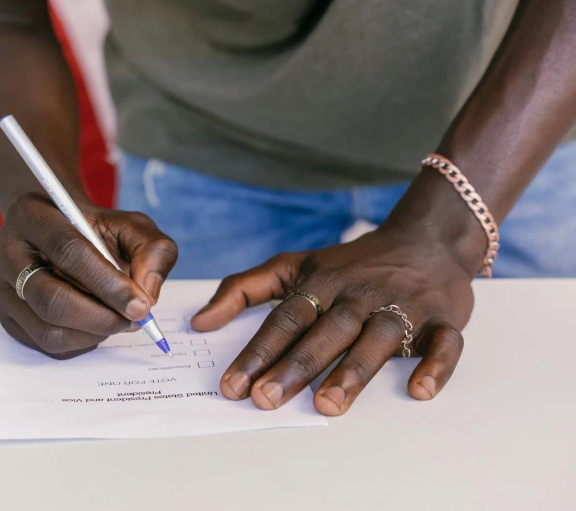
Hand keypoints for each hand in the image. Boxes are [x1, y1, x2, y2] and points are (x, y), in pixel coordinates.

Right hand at [0, 192, 177, 358]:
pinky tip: (97, 324)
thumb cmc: (97, 230)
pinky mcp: (7, 316)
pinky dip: (80, 342)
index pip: (67, 251)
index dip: (107, 283)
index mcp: (31, 214)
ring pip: (46, 328)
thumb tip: (147, 294)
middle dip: (100, 317)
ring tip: (118, 319)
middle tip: (134, 320)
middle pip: (50, 298)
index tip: (141, 305)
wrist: (63, 232)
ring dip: (93, 333)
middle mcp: (6, 251)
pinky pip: (44, 344)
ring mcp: (1, 287)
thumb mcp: (132, 226)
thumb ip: (151, 251)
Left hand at [191, 227, 474, 414]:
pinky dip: (435, 365)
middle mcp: (358, 295)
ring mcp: (402, 307)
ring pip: (376, 339)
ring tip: (326, 404)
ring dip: (352, 371)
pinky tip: (418, 390)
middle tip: (266, 400)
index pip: (285, 319)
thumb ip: (244, 289)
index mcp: (322, 284)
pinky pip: (444, 343)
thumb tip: (199, 322)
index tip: (233, 384)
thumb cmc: (350, 263)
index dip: (258, 351)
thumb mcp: (293, 265)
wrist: (424, 239)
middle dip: (294, 367)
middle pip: (324, 332)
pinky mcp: (442, 319)